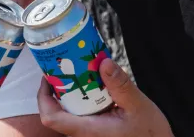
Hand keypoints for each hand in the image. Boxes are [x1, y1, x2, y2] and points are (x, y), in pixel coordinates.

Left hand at [37, 59, 173, 136]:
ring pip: (69, 114)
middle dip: (57, 89)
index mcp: (88, 130)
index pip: (51, 118)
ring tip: (81, 73)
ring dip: (71, 94)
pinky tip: (96, 87)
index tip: (49, 77)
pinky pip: (81, 116)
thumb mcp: (138, 106)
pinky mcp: (96, 132)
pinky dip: (83, 100)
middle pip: (57, 113)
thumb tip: (104, 62)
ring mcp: (89, 135)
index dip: (43, 97)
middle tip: (67, 67)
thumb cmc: (150, 135)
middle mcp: (83, 135)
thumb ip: (120, 85)